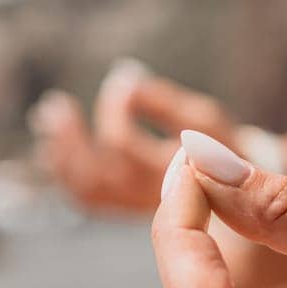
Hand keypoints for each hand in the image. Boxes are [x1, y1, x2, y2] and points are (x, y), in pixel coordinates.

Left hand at [30, 62, 240, 213]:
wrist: (238, 193)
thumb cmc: (222, 148)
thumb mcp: (204, 120)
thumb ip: (165, 102)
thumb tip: (126, 79)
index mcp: (174, 177)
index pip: (123, 145)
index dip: (114, 109)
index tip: (123, 79)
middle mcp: (151, 199)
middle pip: (94, 177)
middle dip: (70, 140)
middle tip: (55, 105)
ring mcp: (136, 207)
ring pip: (86, 190)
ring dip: (61, 155)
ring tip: (49, 119)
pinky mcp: (127, 208)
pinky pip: (88, 198)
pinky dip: (67, 173)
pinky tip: (56, 145)